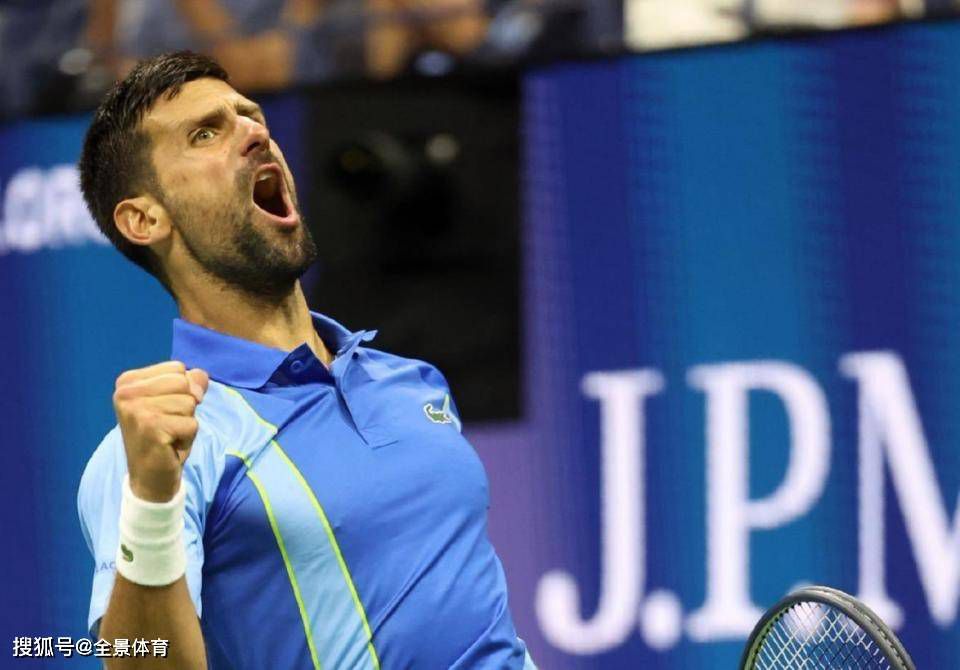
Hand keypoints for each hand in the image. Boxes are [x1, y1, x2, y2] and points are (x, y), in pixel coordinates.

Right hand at [113, 361, 209, 502]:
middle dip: (186, 406)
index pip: (177, 368)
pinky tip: (169, 445)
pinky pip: (191, 424)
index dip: (183, 391)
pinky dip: (187, 438)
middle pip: (184, 383)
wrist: (150, 476)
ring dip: (187, 422)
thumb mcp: (177, 401)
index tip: (164, 411)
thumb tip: (201, 377)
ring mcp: (136, 410)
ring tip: (168, 435)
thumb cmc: (163, 435)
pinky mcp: (150, 428)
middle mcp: (125, 393)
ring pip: (189, 403)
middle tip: (168, 425)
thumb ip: (190, 382)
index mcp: (127, 381)